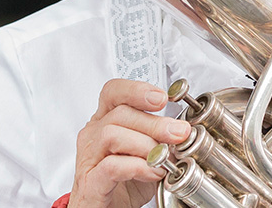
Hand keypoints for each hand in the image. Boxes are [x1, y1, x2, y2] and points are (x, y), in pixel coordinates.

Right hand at [69, 79, 191, 207]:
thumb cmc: (125, 182)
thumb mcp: (149, 153)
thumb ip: (162, 139)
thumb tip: (183, 129)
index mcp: (106, 120)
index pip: (114, 91)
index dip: (137, 90)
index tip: (162, 97)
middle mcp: (93, 135)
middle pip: (120, 112)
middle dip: (155, 122)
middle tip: (178, 133)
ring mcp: (88, 158)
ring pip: (111, 134)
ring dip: (145, 144)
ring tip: (163, 158)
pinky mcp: (90, 182)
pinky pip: (111, 166)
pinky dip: (137, 166)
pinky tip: (153, 172)